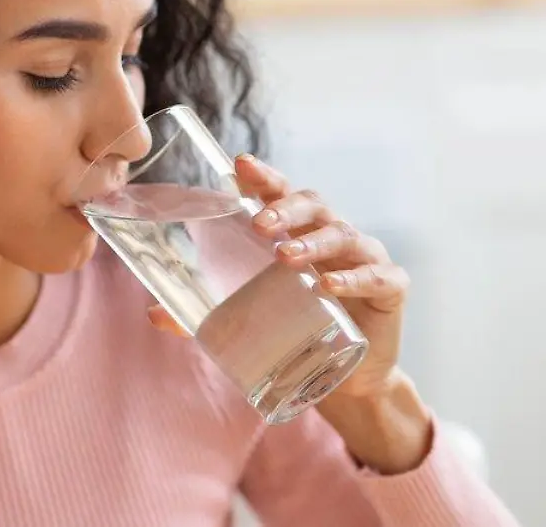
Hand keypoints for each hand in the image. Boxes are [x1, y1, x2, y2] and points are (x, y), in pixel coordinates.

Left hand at [146, 154, 432, 472]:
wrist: (349, 380)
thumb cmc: (299, 332)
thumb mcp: (252, 320)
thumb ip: (204, 316)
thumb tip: (153, 313)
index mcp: (300, 234)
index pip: (281, 194)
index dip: (263, 177)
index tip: (240, 165)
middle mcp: (333, 237)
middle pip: (313, 206)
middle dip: (285, 208)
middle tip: (259, 223)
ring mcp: (365, 258)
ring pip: (343, 235)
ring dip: (314, 242)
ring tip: (286, 256)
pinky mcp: (391, 287)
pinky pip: (377, 275)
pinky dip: (355, 278)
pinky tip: (330, 287)